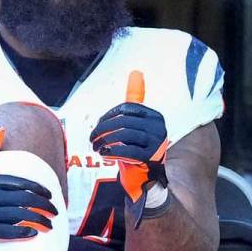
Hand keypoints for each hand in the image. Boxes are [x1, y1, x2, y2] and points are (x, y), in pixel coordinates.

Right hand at [0, 127, 56, 241]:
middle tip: (54, 211)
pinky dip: (22, 232)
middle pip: (25, 200)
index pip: (21, 183)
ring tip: (49, 224)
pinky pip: (7, 232)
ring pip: (19, 216)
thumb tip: (0, 128)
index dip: (39, 189)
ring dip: (38, 220)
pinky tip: (33, 233)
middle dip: (44, 206)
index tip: (50, 195)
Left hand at [89, 71, 169, 202]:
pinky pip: (128, 150)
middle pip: (123, 121)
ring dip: (105, 141)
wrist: (146, 178)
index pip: (126, 108)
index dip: (108, 116)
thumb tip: (136, 73)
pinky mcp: (151, 157)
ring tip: (97, 148)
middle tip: (92, 139)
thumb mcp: (135, 124)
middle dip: (103, 129)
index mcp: (154, 115)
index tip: (98, 126)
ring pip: (124, 134)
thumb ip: (133, 102)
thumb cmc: (137, 148)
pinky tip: (105, 154)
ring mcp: (157, 142)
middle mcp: (159, 126)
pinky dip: (113, 151)